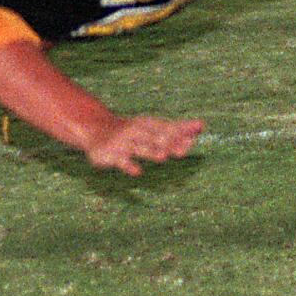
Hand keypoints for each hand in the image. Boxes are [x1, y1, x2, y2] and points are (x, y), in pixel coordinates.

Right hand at [82, 114, 204, 175]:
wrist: (94, 129)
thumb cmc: (131, 131)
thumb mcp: (150, 128)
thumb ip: (174, 131)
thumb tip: (201, 127)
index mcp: (147, 124)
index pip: (168, 126)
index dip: (182, 129)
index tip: (199, 130)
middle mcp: (137, 131)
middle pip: (155, 137)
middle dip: (169, 142)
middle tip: (184, 150)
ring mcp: (123, 143)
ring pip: (139, 148)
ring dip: (151, 151)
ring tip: (163, 156)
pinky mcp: (110, 155)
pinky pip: (121, 161)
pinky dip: (129, 166)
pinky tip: (137, 172)